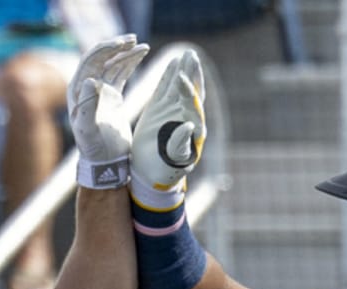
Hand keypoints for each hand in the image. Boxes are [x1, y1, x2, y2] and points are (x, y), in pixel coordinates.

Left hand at [68, 34, 148, 188]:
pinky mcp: (113, 97)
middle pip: (101, 59)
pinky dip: (131, 63)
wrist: (105, 162)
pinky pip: (122, 74)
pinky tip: (142, 54)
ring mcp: (101, 91)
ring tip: (143, 47)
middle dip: (117, 47)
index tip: (122, 44)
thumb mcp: (88, 128)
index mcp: (78, 90)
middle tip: (133, 40)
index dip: (105, 50)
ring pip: (114, 65)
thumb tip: (92, 80)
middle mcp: (87, 88)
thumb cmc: (93, 148)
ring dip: (127, 54)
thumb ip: (89, 105)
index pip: (90, 62)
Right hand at [131, 50, 204, 207]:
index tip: (181, 77)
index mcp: (193, 127)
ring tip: (185, 54)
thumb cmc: (166, 170)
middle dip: (191, 73)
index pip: (192, 103)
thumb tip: (189, 125)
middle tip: (191, 55)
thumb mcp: (175, 159)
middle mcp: (185, 116)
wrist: (153, 175)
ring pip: (179, 87)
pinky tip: (171, 64)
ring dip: (182, 70)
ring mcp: (173, 112)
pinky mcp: (160, 111)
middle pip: (191, 90)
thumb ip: (181, 142)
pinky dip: (168, 77)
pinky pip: (165, 90)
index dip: (187, 90)